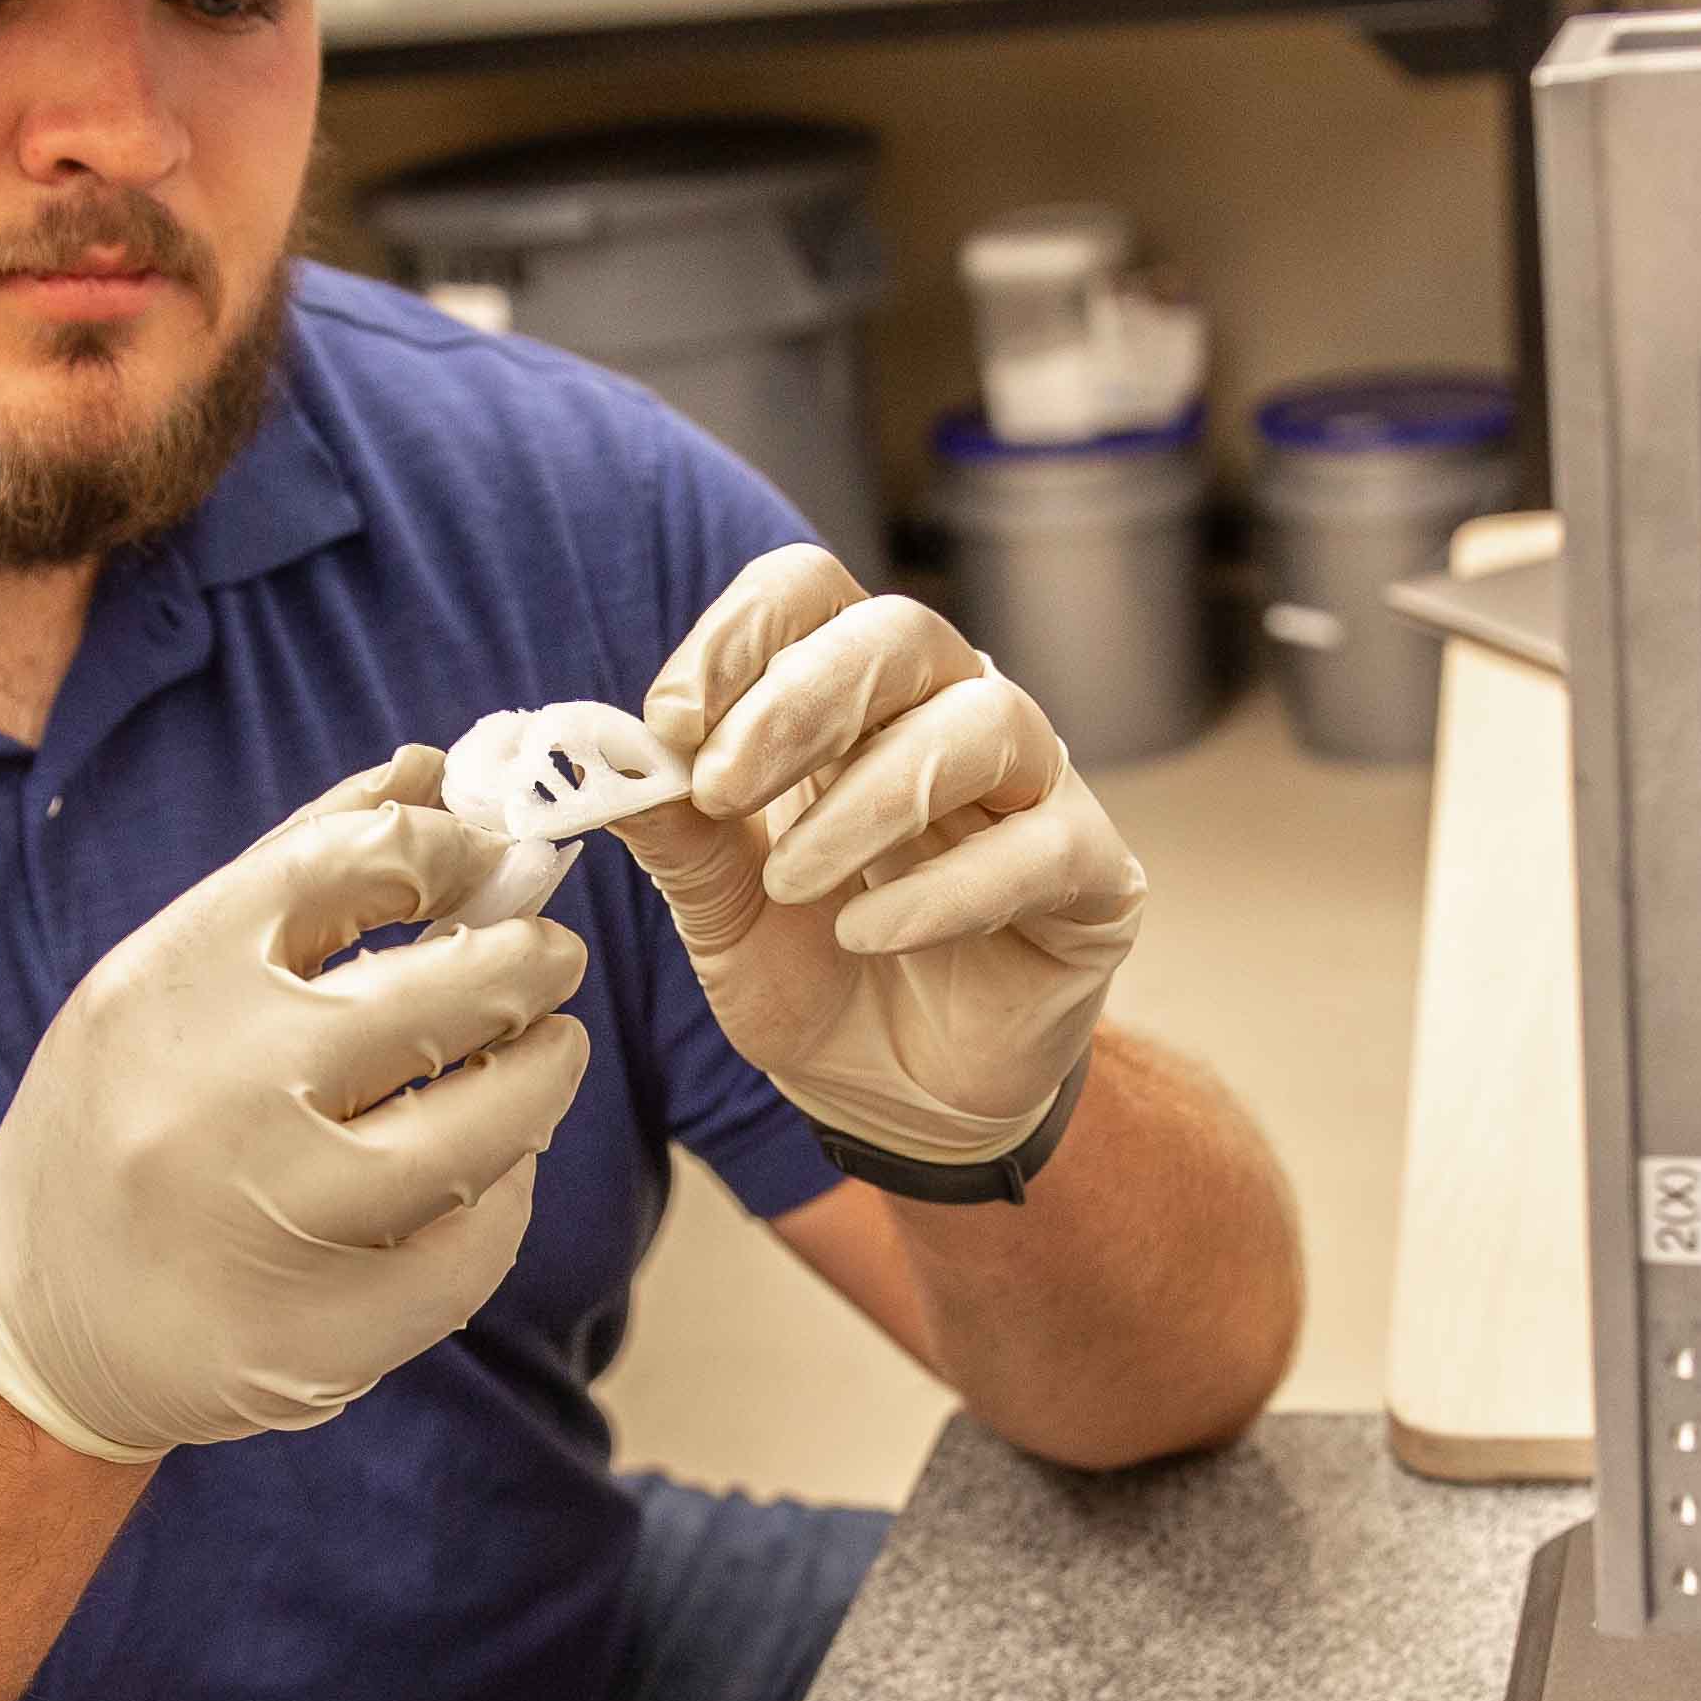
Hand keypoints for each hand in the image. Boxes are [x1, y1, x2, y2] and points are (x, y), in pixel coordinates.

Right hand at [0, 758, 589, 1461]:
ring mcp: (264, 1226)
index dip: (447, 850)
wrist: (30, 1314)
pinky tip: (493, 1172)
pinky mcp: (312, 1337)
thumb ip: (301, 867)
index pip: (352, 864)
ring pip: (478, 1139)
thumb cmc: (123, 1111)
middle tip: (550, 960)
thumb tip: (436, 771)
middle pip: (444, 997)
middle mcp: (215, 1097)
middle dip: (530, 965)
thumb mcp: (171, 972)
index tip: (481, 865)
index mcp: (173, 983)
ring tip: (545, 1056)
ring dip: (542, 1081)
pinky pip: (464, 1256)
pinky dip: (501, 1202)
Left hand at [617, 547, 1145, 1164]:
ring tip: (793, 882)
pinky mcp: (1097, 874)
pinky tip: (868, 935)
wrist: (904, 1105)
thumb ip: (679, 837)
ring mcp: (1034, 789)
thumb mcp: (723, 917)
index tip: (672, 720)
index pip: (812, 595)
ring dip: (868, 798)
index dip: (743, 635)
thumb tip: (603, 761)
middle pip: (901, 632)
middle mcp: (951, 716)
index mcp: (854, 699)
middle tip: (721, 786)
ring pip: (984, 723)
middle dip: (799, 699)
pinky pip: (1041, 846)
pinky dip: (945, 890)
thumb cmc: (819, 981)